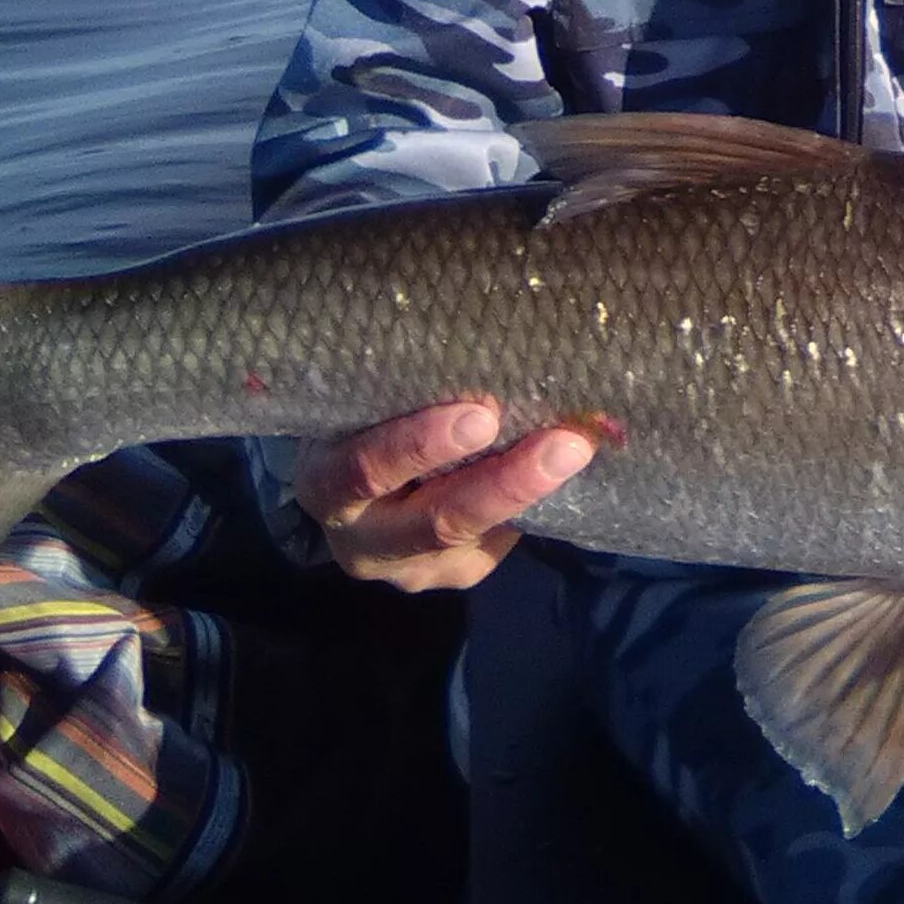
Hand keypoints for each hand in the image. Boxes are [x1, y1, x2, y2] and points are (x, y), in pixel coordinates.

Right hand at [293, 400, 598, 591]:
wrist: (346, 480)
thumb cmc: (360, 415)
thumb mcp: (362, 399)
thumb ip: (404, 381)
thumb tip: (479, 327)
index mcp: (325, 482)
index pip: (363, 471)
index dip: (419, 446)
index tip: (479, 415)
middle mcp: (359, 538)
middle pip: (434, 522)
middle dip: (503, 482)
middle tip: (561, 443)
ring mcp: (406, 567)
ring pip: (472, 538)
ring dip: (530, 493)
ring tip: (578, 452)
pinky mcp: (449, 576)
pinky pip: (493, 546)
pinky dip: (531, 507)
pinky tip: (565, 470)